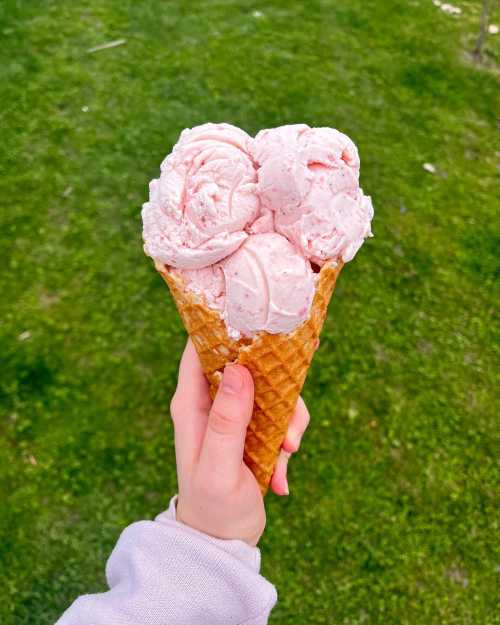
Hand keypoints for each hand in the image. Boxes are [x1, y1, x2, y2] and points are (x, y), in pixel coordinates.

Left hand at [170, 339, 309, 545]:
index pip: (200, 349)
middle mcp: (211, 403)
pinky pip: (280, 418)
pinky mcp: (252, 431)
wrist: (222, 543)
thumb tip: (237, 370)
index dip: (225, 327)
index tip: (258, 317)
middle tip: (294, 411)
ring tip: (288, 454)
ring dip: (288, 420)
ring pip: (272, 392)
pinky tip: (281, 477)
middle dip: (277, 383)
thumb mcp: (219, 467)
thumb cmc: (211, 508)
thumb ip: (226, 421)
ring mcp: (233, 416)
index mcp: (191, 404)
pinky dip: (287, 441)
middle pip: (247, 366)